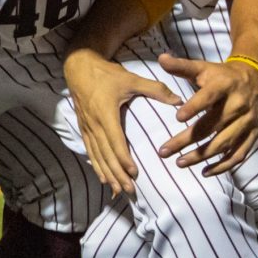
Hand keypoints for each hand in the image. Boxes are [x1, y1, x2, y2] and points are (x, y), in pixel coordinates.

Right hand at [64, 52, 175, 194]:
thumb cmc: (107, 74)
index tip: (134, 173)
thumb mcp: (131, 79)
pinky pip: (90, 152)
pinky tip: (103, 178)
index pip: (115, 141)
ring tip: (117, 190)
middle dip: (117, 174)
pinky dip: (97, 167)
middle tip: (129, 189)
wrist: (79, 68)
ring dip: (107, 174)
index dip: (124, 159)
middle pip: (106, 155)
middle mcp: (94, 124)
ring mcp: (87, 128)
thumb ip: (155, 89)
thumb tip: (179, 100)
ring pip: (97, 157)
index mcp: (106, 113)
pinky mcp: (83, 129)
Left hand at [155, 50, 257, 174]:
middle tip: (164, 151)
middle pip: (212, 125)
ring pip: (224, 143)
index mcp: (226, 84)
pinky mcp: (253, 134)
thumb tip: (160, 58)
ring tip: (179, 162)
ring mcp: (248, 121)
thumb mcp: (203, 68)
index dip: (195, 106)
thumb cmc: (222, 75)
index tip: (177, 117)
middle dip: (187, 140)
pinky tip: (205, 172)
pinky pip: (239, 154)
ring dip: (202, 156)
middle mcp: (239, 103)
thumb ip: (181, 66)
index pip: (210, 96)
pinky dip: (223, 166)